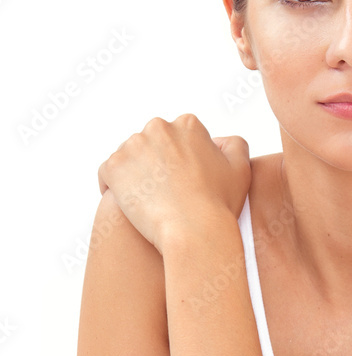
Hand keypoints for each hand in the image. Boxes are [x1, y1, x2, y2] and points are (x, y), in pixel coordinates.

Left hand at [97, 114, 250, 252]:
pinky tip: (129, 205)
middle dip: (156, 163)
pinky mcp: (113, 166)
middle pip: (152, 144)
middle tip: (166, 192)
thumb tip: (219, 140)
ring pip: (130, 157)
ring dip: (136, 174)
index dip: (181, 160)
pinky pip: (107, 173)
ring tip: (149, 202)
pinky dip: (114, 187)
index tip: (184, 180)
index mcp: (188, 125)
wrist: (193, 230)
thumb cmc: (219, 203)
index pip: (178, 138)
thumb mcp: (240, 168)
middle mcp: (158, 128)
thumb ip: (234, 145)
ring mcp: (133, 146)